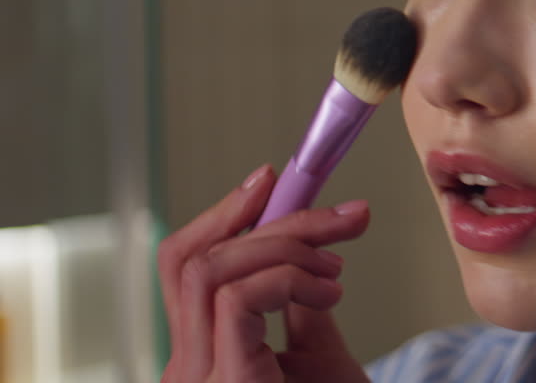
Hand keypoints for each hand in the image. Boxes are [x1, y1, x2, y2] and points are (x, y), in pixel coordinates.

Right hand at [158, 164, 371, 381]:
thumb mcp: (315, 356)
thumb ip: (298, 310)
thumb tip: (306, 256)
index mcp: (201, 358)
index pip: (183, 268)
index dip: (222, 214)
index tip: (270, 180)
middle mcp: (187, 368)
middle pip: (197, 260)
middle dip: (275, 221)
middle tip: (345, 216)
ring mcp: (197, 378)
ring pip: (211, 270)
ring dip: (285, 247)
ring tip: (336, 267)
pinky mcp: (225, 382)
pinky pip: (236, 298)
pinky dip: (287, 278)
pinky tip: (328, 294)